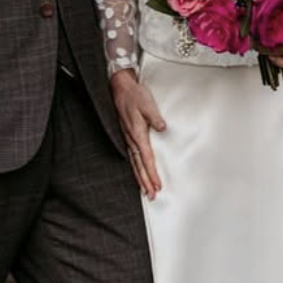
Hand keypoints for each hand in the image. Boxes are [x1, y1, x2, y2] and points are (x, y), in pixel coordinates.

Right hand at [110, 69, 165, 198]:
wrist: (121, 88)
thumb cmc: (134, 95)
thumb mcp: (147, 103)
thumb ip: (154, 117)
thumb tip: (162, 127)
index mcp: (136, 132)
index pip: (146, 157)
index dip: (152, 172)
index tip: (158, 184)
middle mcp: (131, 139)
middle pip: (139, 165)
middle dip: (146, 181)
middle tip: (153, 195)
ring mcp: (127, 138)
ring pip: (134, 163)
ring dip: (140, 178)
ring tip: (147, 191)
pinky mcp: (127, 136)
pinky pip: (131, 157)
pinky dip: (135, 169)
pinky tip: (138, 175)